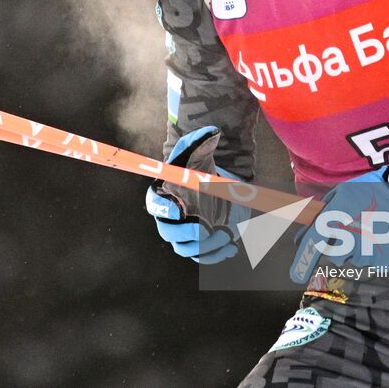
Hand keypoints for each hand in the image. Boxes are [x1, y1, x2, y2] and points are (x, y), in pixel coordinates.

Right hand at [145, 126, 250, 263]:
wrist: (210, 182)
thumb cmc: (198, 166)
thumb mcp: (199, 151)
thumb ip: (201, 141)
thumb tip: (212, 132)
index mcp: (163, 194)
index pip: (156, 206)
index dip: (165, 211)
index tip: (182, 211)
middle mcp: (168, 218)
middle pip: (170, 233)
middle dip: (188, 234)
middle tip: (208, 229)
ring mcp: (182, 234)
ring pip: (187, 249)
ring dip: (206, 247)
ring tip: (227, 235)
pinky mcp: (197, 245)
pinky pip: (202, 256)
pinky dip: (216, 255)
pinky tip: (232, 248)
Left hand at [290, 164, 388, 283]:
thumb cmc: (372, 190)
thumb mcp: (343, 193)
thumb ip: (321, 214)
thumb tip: (302, 236)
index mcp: (339, 216)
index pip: (315, 243)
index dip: (303, 261)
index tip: (295, 276)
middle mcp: (352, 236)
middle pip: (334, 256)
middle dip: (338, 248)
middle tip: (351, 232)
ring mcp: (370, 250)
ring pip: (354, 260)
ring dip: (357, 250)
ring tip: (371, 230)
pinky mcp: (386, 260)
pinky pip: (372, 263)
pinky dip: (373, 254)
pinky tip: (382, 237)